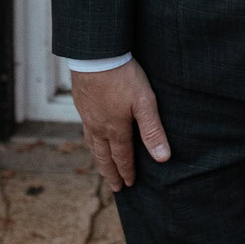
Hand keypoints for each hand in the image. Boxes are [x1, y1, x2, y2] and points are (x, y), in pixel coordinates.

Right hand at [71, 58, 170, 190]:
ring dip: (99, 160)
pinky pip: (85, 131)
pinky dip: (90, 142)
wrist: (95, 56)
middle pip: (105, 156)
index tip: (129, 185)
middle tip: (115, 187)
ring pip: (93, 145)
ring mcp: (88, 117)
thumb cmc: (123, 77)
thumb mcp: (144, 102)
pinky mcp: (82, 105)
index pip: (122, 156)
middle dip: (111, 172)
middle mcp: (99, 127)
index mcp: (116, 129)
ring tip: (103, 168)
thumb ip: (152, 131)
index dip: (127, 171)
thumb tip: (162, 158)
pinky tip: (92, 138)